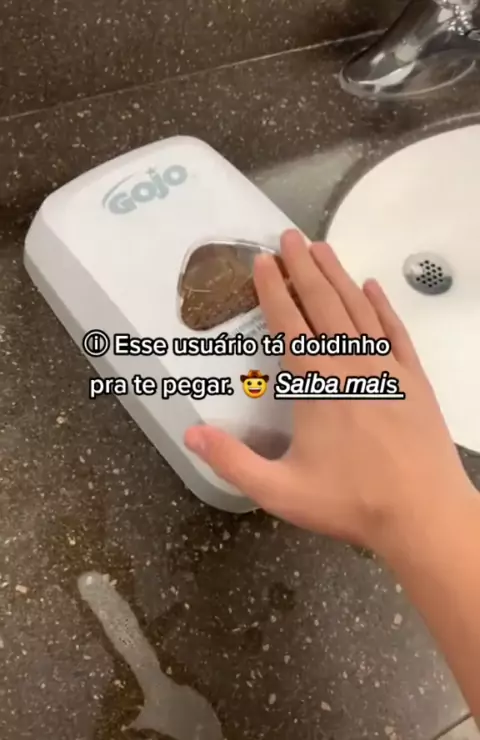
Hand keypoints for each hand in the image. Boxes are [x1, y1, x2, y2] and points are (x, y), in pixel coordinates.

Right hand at [184, 230, 473, 554]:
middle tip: (289, 236)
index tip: (261, 261)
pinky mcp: (414, 378)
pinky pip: (395, 331)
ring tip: (322, 247)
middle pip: (322, 304)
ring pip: (357, 309)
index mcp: (315, 384)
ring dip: (337, 276)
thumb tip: (190, 433)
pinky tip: (372, 287)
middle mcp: (349, 364)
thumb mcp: (280, 490)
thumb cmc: (350, 502)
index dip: (272, 290)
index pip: (287, 324)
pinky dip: (382, 306)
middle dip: (303, 267)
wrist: (423, 514)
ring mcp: (386, 367)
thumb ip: (232, 461)